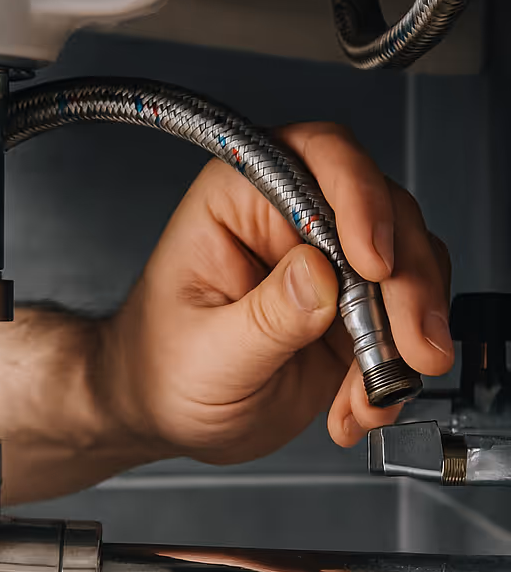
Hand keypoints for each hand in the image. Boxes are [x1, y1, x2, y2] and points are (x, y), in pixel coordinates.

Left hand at [97, 122, 452, 464]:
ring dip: (411, 332)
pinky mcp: (357, 310)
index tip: (373, 262)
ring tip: (375, 393)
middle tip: (410, 344)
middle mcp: (294, 217)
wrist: (166, 415)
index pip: (318, 155)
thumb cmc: (159, 367)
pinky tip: (359, 408)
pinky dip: (398, 370)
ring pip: (411, 266)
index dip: (359, 198)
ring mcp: (333, 263)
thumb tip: (320, 277)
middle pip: (386, 213)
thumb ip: (266, 316)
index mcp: (241, 196)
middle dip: (408, 283)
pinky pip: (407, 322)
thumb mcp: (206, 352)